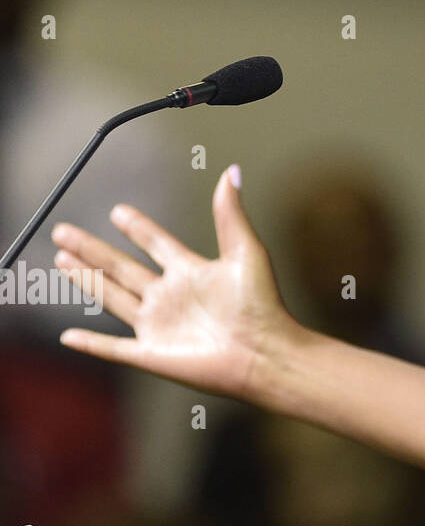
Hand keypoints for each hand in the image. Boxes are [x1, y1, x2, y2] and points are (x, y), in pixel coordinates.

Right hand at [51, 166, 297, 403]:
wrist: (263, 352)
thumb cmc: (262, 304)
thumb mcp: (245, 252)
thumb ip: (230, 214)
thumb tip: (230, 171)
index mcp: (191, 271)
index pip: (156, 244)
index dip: (137, 228)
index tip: (117, 211)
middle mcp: (170, 296)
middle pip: (120, 267)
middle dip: (91, 249)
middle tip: (62, 230)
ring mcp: (158, 325)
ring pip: (110, 297)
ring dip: (85, 279)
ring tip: (60, 258)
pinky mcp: (150, 354)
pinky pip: (111, 348)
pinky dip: (90, 343)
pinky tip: (69, 336)